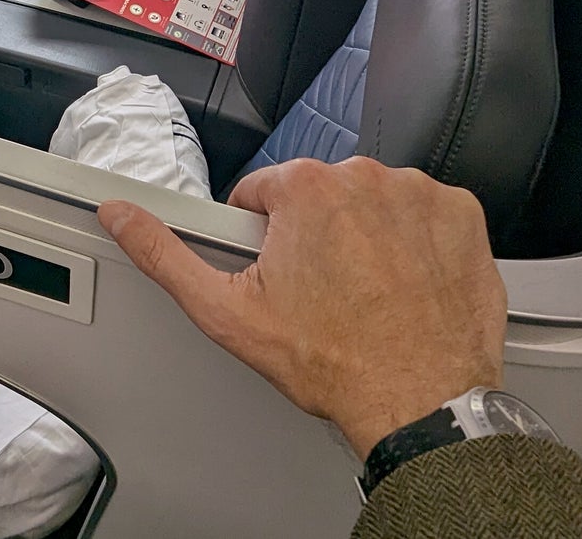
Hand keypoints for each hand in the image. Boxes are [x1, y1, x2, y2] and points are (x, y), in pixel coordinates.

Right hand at [97, 157, 505, 459]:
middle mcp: (363, 177)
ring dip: (363, 232)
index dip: (261, 238)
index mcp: (304, 189)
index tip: (280, 273)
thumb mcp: (227, 311)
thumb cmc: (333, 362)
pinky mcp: (461, 214)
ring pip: (369, 199)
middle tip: (321, 289)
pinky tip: (403, 279)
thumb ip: (164, 252)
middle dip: (314, 233)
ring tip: (365, 289)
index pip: (262, 193)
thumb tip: (121, 214)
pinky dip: (413, 238)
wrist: (421, 404)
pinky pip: (423, 210)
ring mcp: (418, 194)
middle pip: (318, 194)